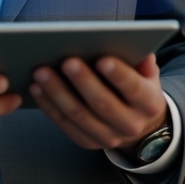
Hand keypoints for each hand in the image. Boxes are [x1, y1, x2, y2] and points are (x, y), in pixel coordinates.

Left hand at [29, 53, 167, 151]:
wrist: (139, 126)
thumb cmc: (138, 88)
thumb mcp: (148, 73)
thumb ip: (142, 58)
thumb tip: (134, 42)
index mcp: (149, 103)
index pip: (134, 89)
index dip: (119, 75)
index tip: (102, 59)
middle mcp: (130, 124)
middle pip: (103, 103)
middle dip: (83, 81)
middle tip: (66, 61)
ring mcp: (108, 137)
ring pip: (79, 115)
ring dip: (58, 93)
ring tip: (42, 72)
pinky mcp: (87, 142)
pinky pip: (65, 124)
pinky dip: (48, 106)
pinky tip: (36, 88)